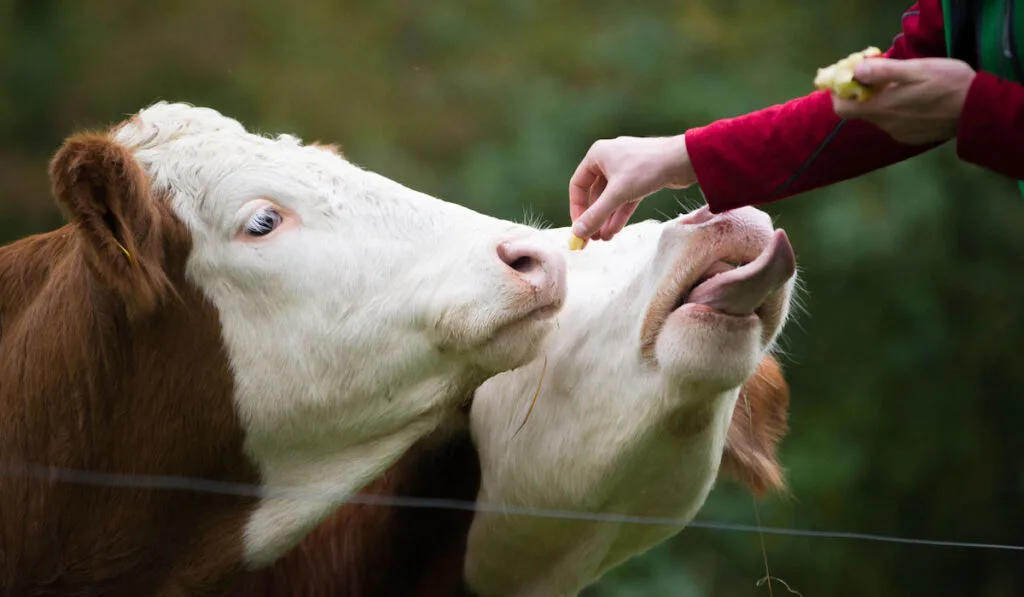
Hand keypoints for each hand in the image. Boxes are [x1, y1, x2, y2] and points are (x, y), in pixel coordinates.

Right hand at [569, 135, 695, 240]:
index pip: (578, 185)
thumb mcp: (618, 194)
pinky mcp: (640, 177)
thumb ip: (596, 215)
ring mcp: (626, 168)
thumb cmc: (648, 169)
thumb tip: (577, 233)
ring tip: (604, 239)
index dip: (576, 209)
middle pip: (594, 194)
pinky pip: (625, 197)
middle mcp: (609, 159)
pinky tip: (615, 230)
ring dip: (606, 218)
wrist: (685, 159)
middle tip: (591, 239)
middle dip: (594, 217)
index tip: (579, 229)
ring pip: (611, 198)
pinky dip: (620, 213)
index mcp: (597, 155)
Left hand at [832, 57, 975, 144]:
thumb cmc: (949, 84)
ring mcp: (899, 134)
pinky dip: (897, 110)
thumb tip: (856, 70)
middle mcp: (886, 125)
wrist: (978, 110)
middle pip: (860, 111)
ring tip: (902, 84)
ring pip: (879, 116)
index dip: (839, 93)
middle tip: (878, 75)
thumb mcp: (917, 70)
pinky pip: (895, 123)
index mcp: (882, 108)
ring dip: (883, 100)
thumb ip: (884, 72)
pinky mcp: (911, 137)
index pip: (841, 108)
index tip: (849, 78)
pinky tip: (915, 99)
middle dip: (863, 93)